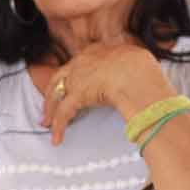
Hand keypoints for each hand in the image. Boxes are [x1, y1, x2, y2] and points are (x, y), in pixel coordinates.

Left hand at [40, 42, 175, 144]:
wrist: (137, 74)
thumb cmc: (143, 68)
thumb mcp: (137, 59)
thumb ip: (129, 64)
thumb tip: (134, 71)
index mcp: (98, 51)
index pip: (80, 63)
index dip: (74, 75)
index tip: (71, 84)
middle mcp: (83, 61)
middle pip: (61, 77)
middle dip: (53, 92)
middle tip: (50, 105)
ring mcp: (77, 77)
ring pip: (57, 94)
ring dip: (50, 110)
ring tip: (47, 122)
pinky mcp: (76, 96)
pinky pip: (64, 113)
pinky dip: (59, 126)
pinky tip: (57, 138)